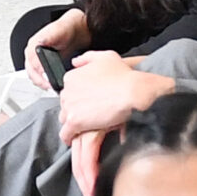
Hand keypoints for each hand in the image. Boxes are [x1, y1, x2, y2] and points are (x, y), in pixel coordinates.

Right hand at [25, 9, 90, 85]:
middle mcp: (32, 52)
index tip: (46, 79)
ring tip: (51, 87)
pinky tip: (51, 84)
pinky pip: (38, 76)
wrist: (74, 30)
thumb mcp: (58, 30)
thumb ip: (48, 36)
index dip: (37, 72)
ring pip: (33, 75)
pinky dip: (43, 82)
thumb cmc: (67, 29)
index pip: (31, 62)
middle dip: (39, 80)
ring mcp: (36, 59)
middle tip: (49, 86)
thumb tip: (39, 43)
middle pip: (30, 71)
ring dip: (40, 83)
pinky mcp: (42, 65)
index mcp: (33, 44)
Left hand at [56, 51, 177, 142]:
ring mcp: (69, 106)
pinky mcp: (74, 122)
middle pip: (66, 104)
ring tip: (85, 126)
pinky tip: (75, 139)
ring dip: (73, 122)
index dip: (78, 98)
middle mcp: (67, 91)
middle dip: (75, 109)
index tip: (87, 102)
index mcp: (71, 77)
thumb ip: (87, 58)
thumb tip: (75, 62)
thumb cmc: (123, 75)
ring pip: (64, 118)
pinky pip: (65, 134)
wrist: (132, 92)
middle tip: (89, 114)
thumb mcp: (105, 57)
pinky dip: (69, 137)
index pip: (68, 91)